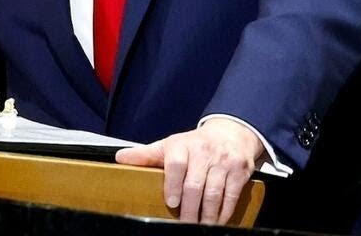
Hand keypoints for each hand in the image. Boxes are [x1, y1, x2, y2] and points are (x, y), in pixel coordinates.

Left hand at [115, 118, 262, 224]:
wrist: (230, 133)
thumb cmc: (194, 144)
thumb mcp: (169, 145)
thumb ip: (146, 154)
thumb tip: (120, 158)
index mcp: (182, 145)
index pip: (176, 164)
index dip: (173, 185)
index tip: (171, 202)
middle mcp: (203, 152)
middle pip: (195, 184)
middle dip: (189, 208)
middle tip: (184, 223)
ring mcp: (223, 161)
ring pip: (214, 193)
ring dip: (207, 215)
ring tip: (199, 226)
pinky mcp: (240, 171)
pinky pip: (232, 196)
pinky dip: (224, 212)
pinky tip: (217, 221)